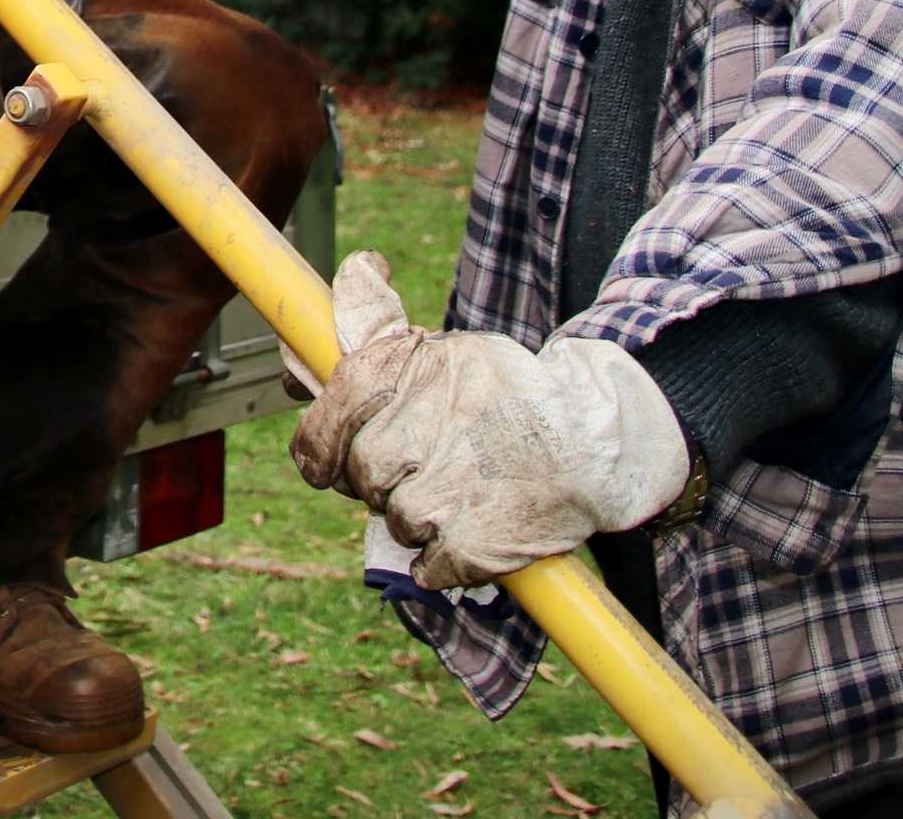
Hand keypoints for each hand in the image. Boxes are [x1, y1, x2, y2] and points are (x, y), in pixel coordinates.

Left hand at [286, 252, 689, 588]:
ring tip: (462, 491)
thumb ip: (370, 335)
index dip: (322, 446)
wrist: (596, 441)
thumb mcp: (443, 348)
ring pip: (396, 521)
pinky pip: (427, 568)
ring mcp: (449, 489)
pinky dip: (442, 562)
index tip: (329, 459)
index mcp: (409, 371)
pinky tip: (471, 530)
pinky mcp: (476, 543)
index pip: (327, 419)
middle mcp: (423, 427)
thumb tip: (306, 340)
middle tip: (424, 468)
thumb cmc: (508, 396)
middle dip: (384, 480)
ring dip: (420, 518)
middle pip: (363, 475)